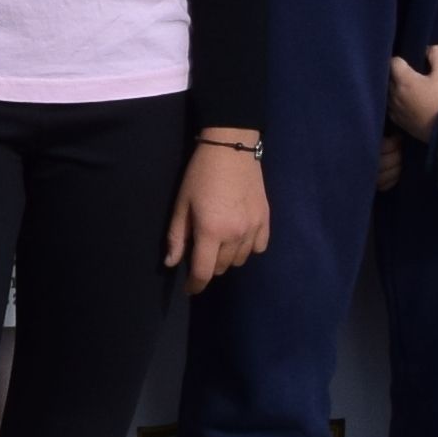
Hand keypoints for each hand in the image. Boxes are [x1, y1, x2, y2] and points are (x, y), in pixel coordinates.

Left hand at [167, 127, 271, 289]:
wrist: (231, 147)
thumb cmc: (200, 174)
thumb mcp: (182, 203)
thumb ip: (176, 236)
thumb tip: (171, 263)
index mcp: (211, 231)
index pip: (204, 271)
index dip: (195, 285)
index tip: (189, 289)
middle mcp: (235, 234)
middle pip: (222, 267)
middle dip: (209, 266)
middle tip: (201, 251)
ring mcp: (254, 228)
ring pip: (240, 260)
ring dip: (228, 258)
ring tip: (219, 243)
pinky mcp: (266, 219)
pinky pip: (259, 247)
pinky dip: (248, 248)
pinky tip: (239, 237)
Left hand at [384, 44, 437, 140]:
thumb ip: (437, 55)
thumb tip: (428, 49)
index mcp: (403, 80)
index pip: (393, 61)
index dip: (401, 59)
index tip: (409, 61)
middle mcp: (393, 94)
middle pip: (388, 77)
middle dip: (397, 73)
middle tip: (409, 73)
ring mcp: (393, 109)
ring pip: (388, 92)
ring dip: (395, 88)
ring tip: (409, 88)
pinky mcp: (397, 121)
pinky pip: (391, 107)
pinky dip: (396, 102)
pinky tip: (408, 102)